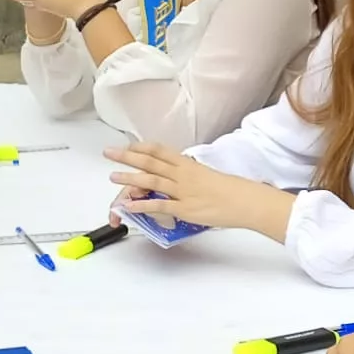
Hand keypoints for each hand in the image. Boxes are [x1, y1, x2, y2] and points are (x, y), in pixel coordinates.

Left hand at [107, 143, 294, 239]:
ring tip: (113, 177)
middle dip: (127, 156)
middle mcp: (182, 174)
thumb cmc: (230, 190)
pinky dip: (142, 205)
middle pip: (150, 161)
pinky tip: (129, 206)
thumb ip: (189, 176)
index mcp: (188, 165)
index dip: (142, 147)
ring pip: (151, 181)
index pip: (160, 150)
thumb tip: (177, 178)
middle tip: (109, 153)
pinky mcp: (184, 208)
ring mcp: (182, 191)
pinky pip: (159, 206)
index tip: (128, 145)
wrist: (244, 200)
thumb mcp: (207, 176)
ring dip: (130, 178)